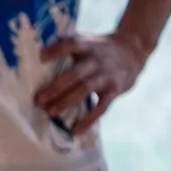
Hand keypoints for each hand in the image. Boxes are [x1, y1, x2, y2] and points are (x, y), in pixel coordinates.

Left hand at [34, 33, 148, 132]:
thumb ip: (66, 45)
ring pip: (85, 89)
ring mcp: (106, 75)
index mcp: (87, 45)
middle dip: (55, 87)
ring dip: (66, 102)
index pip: (72, 43)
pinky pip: (101, 107)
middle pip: (75, 73)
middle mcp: (96, 60)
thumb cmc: (99, 48)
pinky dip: (88, 119)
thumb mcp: (87, 40)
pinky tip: (76, 130)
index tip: (41, 56)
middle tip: (38, 100)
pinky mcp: (115, 89)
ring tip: (50, 113)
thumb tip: (36, 53)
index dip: (57, 49)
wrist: (134, 50)